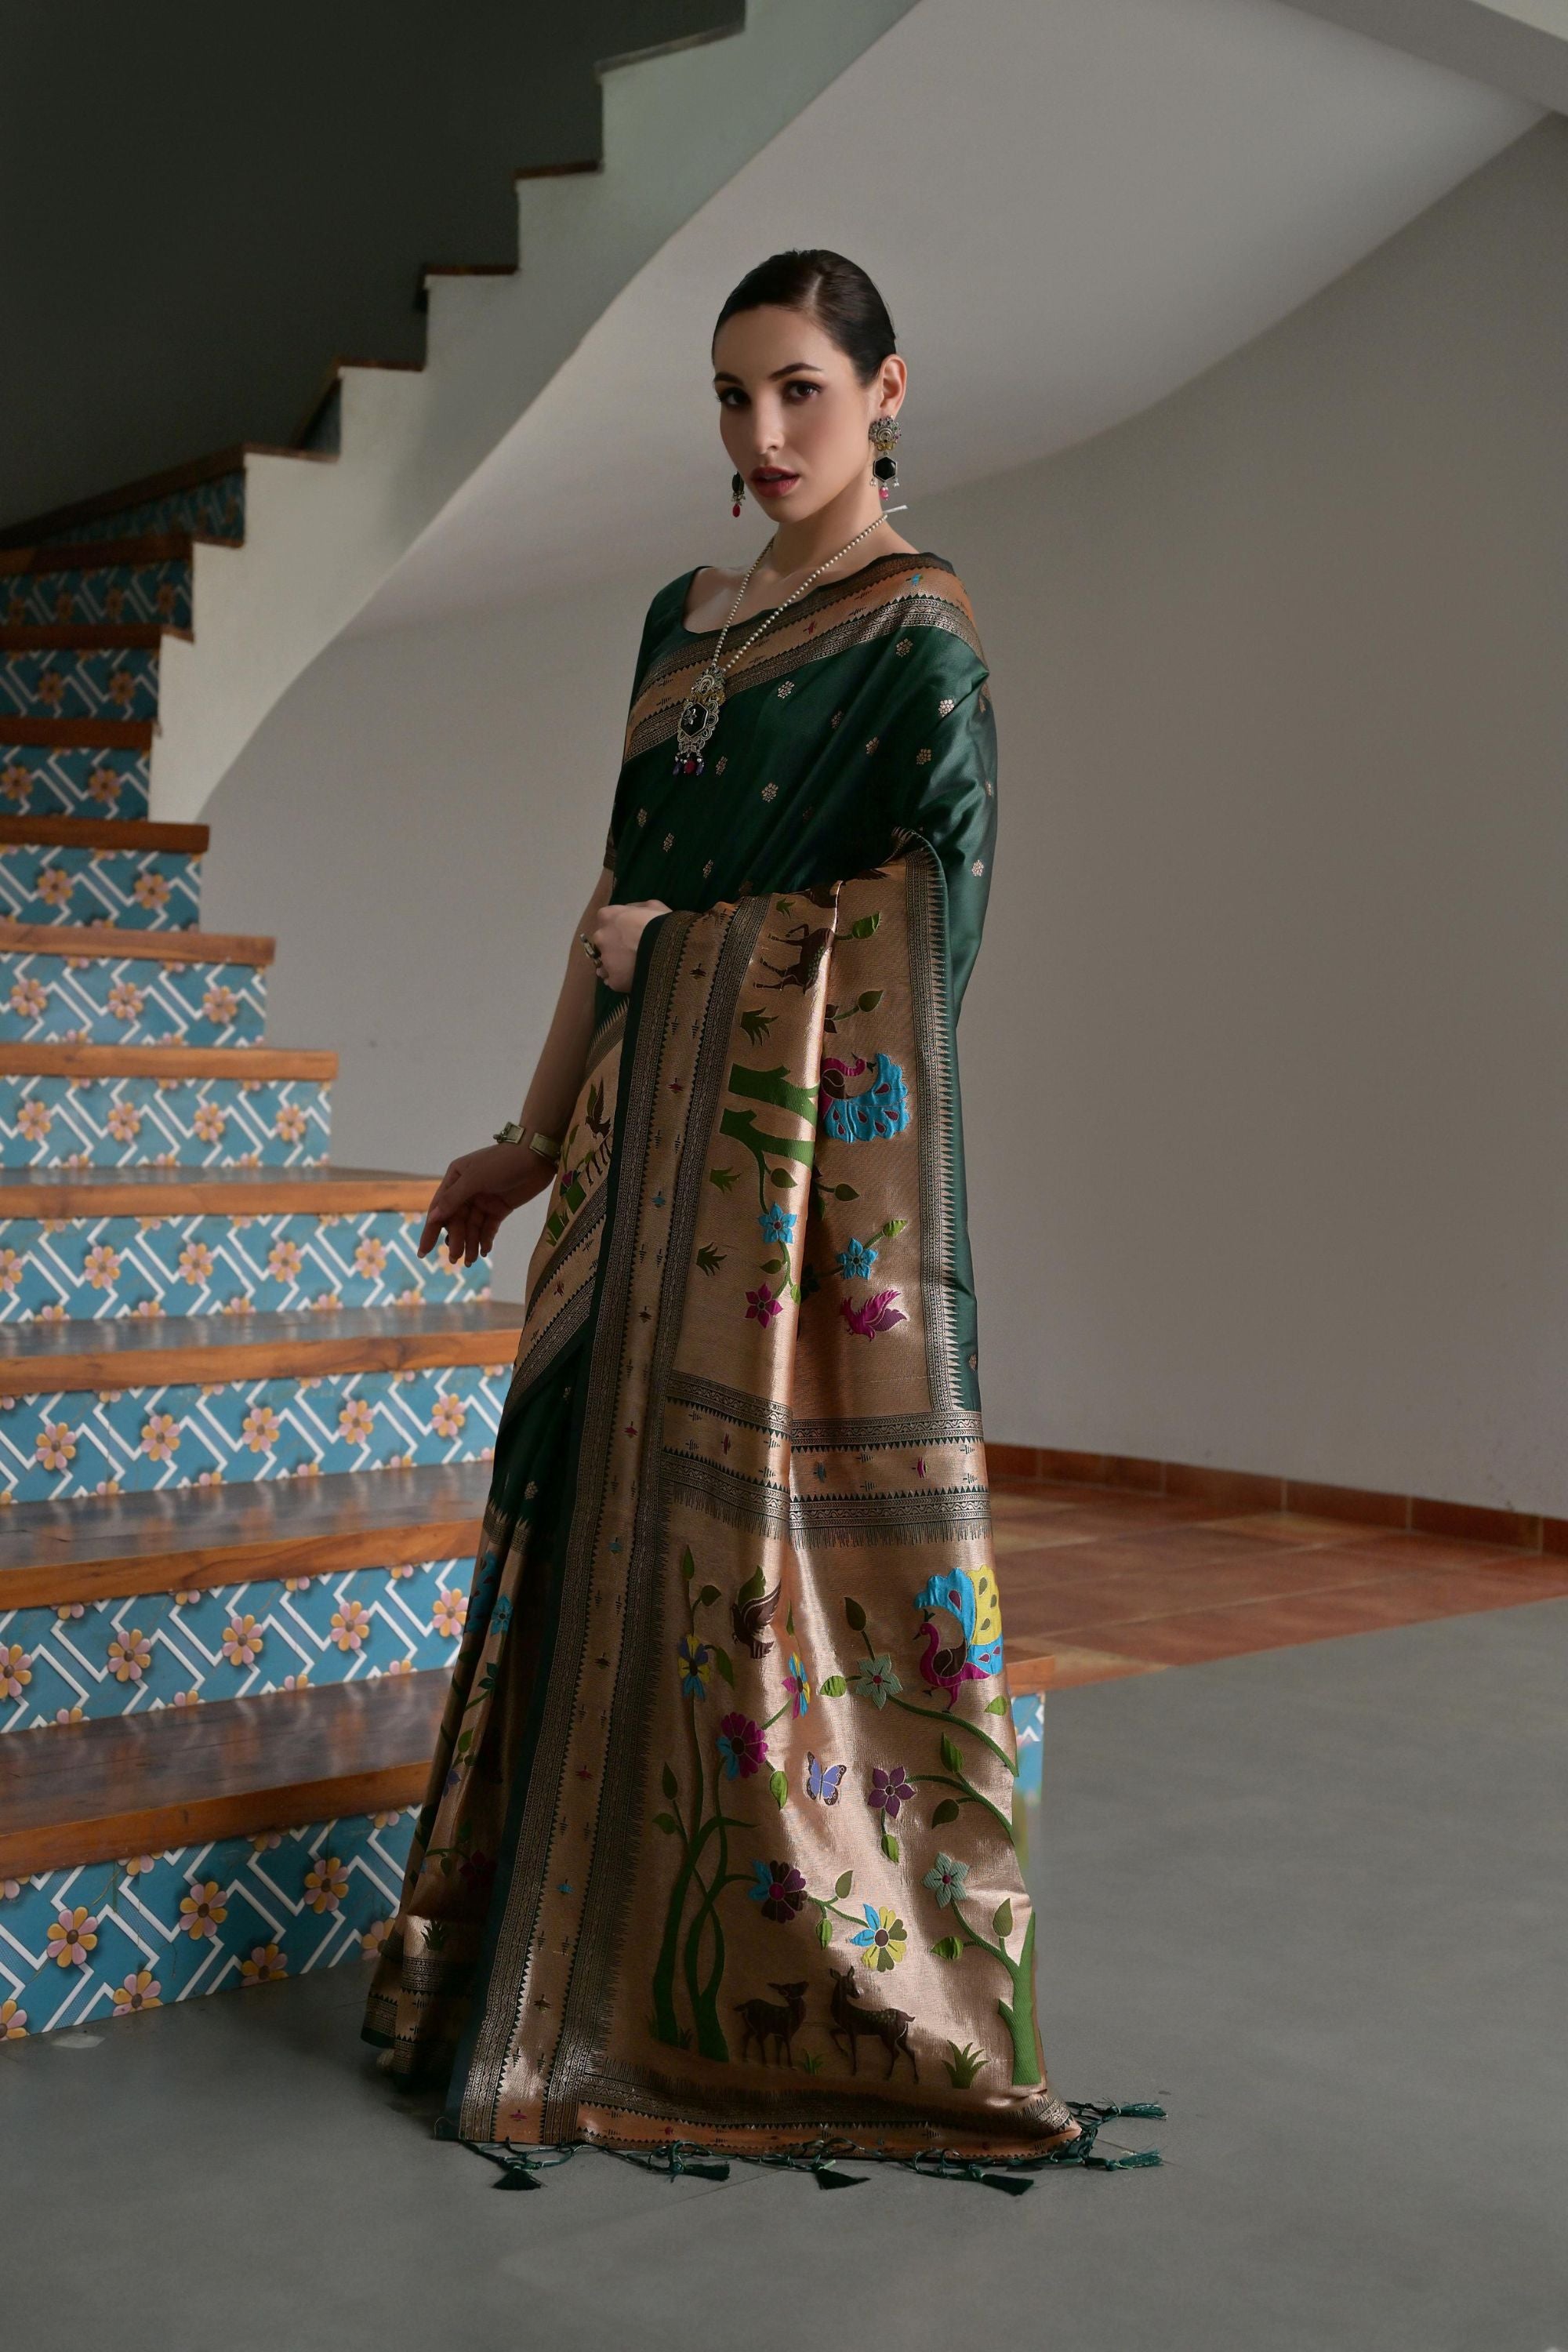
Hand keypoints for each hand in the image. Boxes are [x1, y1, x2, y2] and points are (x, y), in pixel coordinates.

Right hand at [419, 1141, 556, 1267]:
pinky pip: (488, 1227)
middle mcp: (466, 1190)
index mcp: (455, 1178)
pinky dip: (485, 1239)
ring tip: (471, 1261)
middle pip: (456, 1221)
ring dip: (470, 1243)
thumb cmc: (502, 1163)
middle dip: (456, 1240)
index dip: (430, 1231)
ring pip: (472, 1227)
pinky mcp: (500, 1208)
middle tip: (456, 1260)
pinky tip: (484, 1251)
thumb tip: (433, 1217)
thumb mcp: (475, 1178)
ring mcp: (484, 1199)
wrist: (536, 1156)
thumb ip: (454, 1198)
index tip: (423, 1252)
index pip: (439, 1208)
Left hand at [587, 898, 670, 991]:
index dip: (618, 926)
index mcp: (608, 916)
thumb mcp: (654, 906)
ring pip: (605, 964)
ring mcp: (606, 961)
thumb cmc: (663, 923)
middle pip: (603, 942)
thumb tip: (630, 912)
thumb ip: (636, 908)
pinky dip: (620, 980)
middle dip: (613, 946)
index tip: (629, 930)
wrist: (671, 951)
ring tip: (633, 968)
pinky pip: (613, 981)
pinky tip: (633, 979)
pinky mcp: (614, 981)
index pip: (605, 919)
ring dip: (614, 965)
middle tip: (632, 950)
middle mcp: (601, 938)